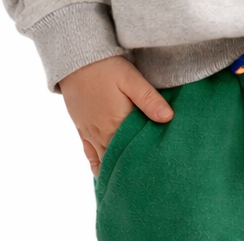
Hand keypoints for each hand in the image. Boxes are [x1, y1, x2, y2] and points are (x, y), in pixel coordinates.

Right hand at [59, 55, 173, 173]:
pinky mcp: (82, 130)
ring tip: (133, 182)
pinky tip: (106, 175)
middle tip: (151, 180)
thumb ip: (149, 99)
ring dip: (118, 169)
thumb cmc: (106, 67)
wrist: (75, 60)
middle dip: (134, 167)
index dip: (148, 158)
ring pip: (105, 160)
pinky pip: (90, 156)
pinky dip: (98, 167)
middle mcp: (102, 133)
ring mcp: (90, 133)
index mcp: (117, 122)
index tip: (162, 167)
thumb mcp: (131, 78)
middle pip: (120, 158)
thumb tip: (168, 118)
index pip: (135, 149)